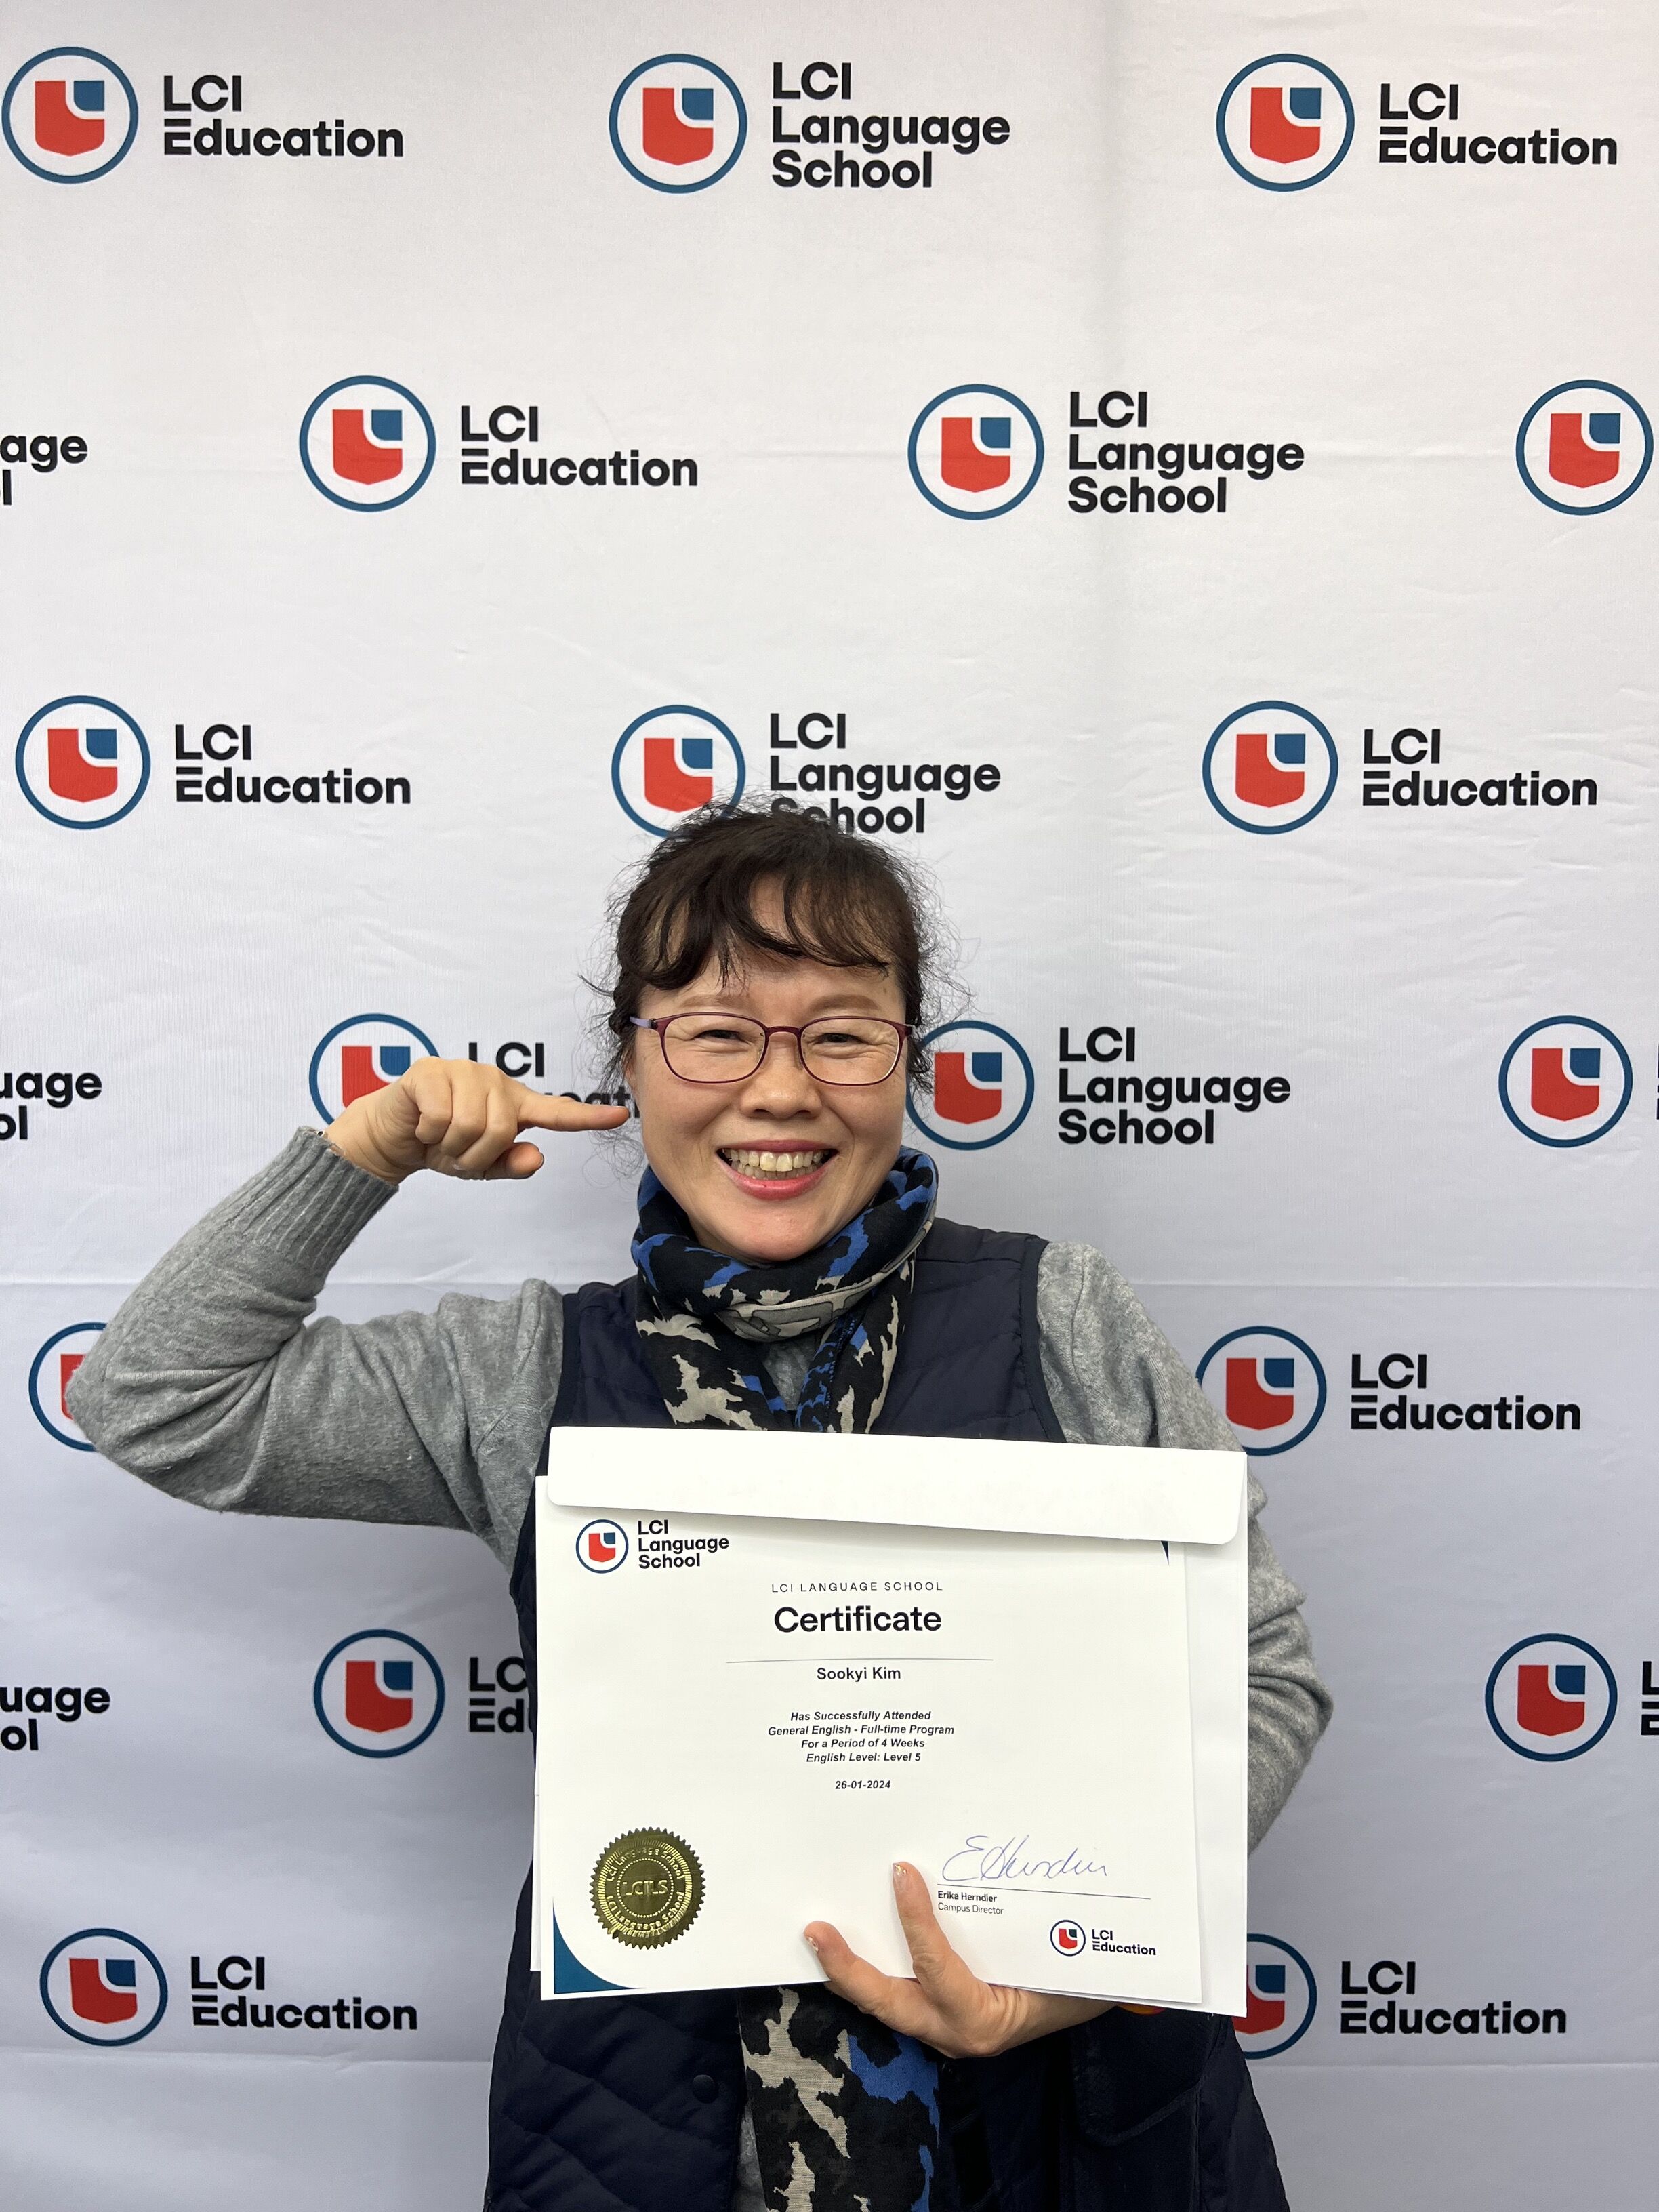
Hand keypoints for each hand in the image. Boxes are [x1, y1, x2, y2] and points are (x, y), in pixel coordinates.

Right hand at [325, 1058, 627, 1184]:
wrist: (392, 1138)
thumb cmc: (442, 1146)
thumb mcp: (479, 1165)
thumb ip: (509, 1163)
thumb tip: (537, 1156)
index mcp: (514, 1104)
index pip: (556, 1112)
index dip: (588, 1117)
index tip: (620, 1116)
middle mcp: (493, 1082)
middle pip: (501, 1129)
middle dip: (474, 1155)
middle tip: (456, 1153)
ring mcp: (462, 1071)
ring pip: (471, 1124)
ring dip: (450, 1147)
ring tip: (439, 1139)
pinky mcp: (430, 1071)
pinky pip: (441, 1116)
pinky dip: (429, 1134)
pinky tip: (422, 1126)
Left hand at [805, 1861, 1112, 2060]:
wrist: (1090, 2006)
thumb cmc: (1078, 1981)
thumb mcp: (1059, 1961)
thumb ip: (1031, 1931)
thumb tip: (1004, 1872)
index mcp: (982, 2019)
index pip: (937, 1969)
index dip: (916, 1923)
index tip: (901, 1873)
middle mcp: (952, 2031)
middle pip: (887, 2002)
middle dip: (847, 1969)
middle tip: (814, 1930)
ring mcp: (940, 2028)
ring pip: (884, 2003)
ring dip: (850, 1972)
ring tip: (817, 1936)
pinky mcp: (937, 2017)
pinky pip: (897, 1995)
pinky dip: (872, 1971)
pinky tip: (854, 1941)